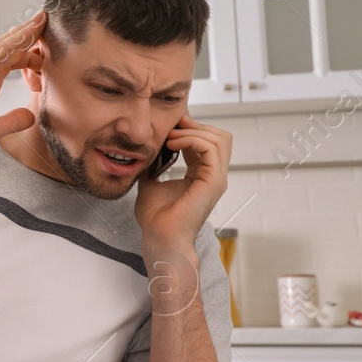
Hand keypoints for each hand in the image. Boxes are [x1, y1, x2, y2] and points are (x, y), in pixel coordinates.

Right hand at [0, 12, 45, 167]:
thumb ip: (12, 121)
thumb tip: (31, 116)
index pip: (15, 61)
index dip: (32, 55)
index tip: (48, 52)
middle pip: (12, 47)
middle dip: (30, 35)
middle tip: (48, 22)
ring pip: (7, 44)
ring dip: (25, 31)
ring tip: (42, 18)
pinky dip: (15, 40)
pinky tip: (29, 31)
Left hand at [135, 112, 231, 255]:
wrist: (159, 236)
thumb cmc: (155, 218)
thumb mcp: (149, 183)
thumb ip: (151, 167)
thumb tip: (141, 153)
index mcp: (200, 174)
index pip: (206, 141)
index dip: (189, 128)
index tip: (168, 124)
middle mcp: (212, 175)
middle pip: (220, 136)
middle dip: (196, 125)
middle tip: (172, 126)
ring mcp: (215, 178)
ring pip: (220, 139)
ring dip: (193, 130)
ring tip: (170, 137)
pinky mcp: (213, 181)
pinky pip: (211, 149)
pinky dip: (192, 139)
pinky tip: (172, 144)